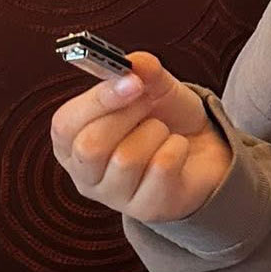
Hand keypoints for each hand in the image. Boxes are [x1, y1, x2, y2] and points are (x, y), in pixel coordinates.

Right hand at [50, 51, 231, 222]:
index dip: (97, 100)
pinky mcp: (148, 208)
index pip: (65, 125)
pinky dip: (176, 148)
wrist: (205, 151)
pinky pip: (161, 169)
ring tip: (163, 131)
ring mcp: (115, 197)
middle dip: (126, 115)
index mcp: (72, 142)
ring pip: (126, 159)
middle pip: (89, 147)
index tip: (131, 81)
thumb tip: (134, 62)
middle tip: (148, 102)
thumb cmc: (167, 120)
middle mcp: (85, 175)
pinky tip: (178, 149)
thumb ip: (143, 72)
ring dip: (155, 132)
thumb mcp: (156, 88)